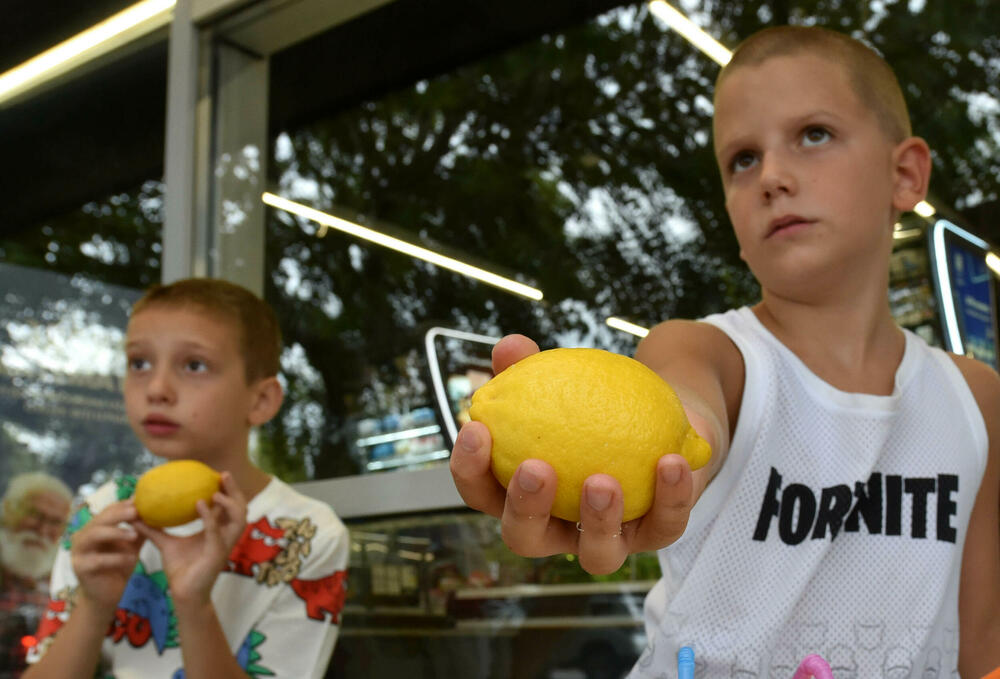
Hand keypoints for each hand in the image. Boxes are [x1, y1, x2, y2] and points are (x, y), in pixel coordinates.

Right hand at [70, 500, 145, 613]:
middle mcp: (83, 536)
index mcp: (95, 527)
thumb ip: (140, 527)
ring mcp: (79, 551)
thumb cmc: (119, 565)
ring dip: (115, 533)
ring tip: (134, 535)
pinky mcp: (80, 568)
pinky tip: (131, 558)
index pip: (108, 510)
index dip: (123, 505)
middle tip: (136, 512)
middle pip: (99, 519)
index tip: (141, 501)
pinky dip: (115, 558)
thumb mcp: (132, 544)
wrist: (107, 594)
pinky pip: (97, 560)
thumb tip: (154, 509)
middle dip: (118, 514)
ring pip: (94, 535)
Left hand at [132, 472, 246, 605]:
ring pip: (239, 519)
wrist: (183, 594)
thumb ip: (155, 529)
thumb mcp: (166, 543)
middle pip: (241, 508)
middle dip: (236, 490)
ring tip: (215, 491)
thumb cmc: (180, 569)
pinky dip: (210, 517)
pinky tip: (200, 505)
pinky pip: (217, 532)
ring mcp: (224, 545)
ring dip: (229, 503)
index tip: (217, 473)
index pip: (228, 506)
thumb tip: (135, 515)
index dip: (228, 490)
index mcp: (218, 531)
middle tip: (224, 475)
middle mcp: (225, 536)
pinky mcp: (218, 554)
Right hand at [450, 334, 698, 574]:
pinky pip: (664, 526)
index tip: (477, 429)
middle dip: (525, 509)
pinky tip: (670, 460)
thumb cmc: (591, 405)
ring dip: (597, 519)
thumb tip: (511, 346)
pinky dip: (669, 496)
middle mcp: (558, 527)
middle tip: (535, 468)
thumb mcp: (561, 382)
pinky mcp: (656, 534)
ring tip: (601, 480)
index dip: (470, 470)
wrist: (659, 421)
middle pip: (526, 539)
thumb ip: (531, 367)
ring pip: (597, 554)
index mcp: (520, 495)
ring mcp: (607, 538)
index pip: (481, 493)